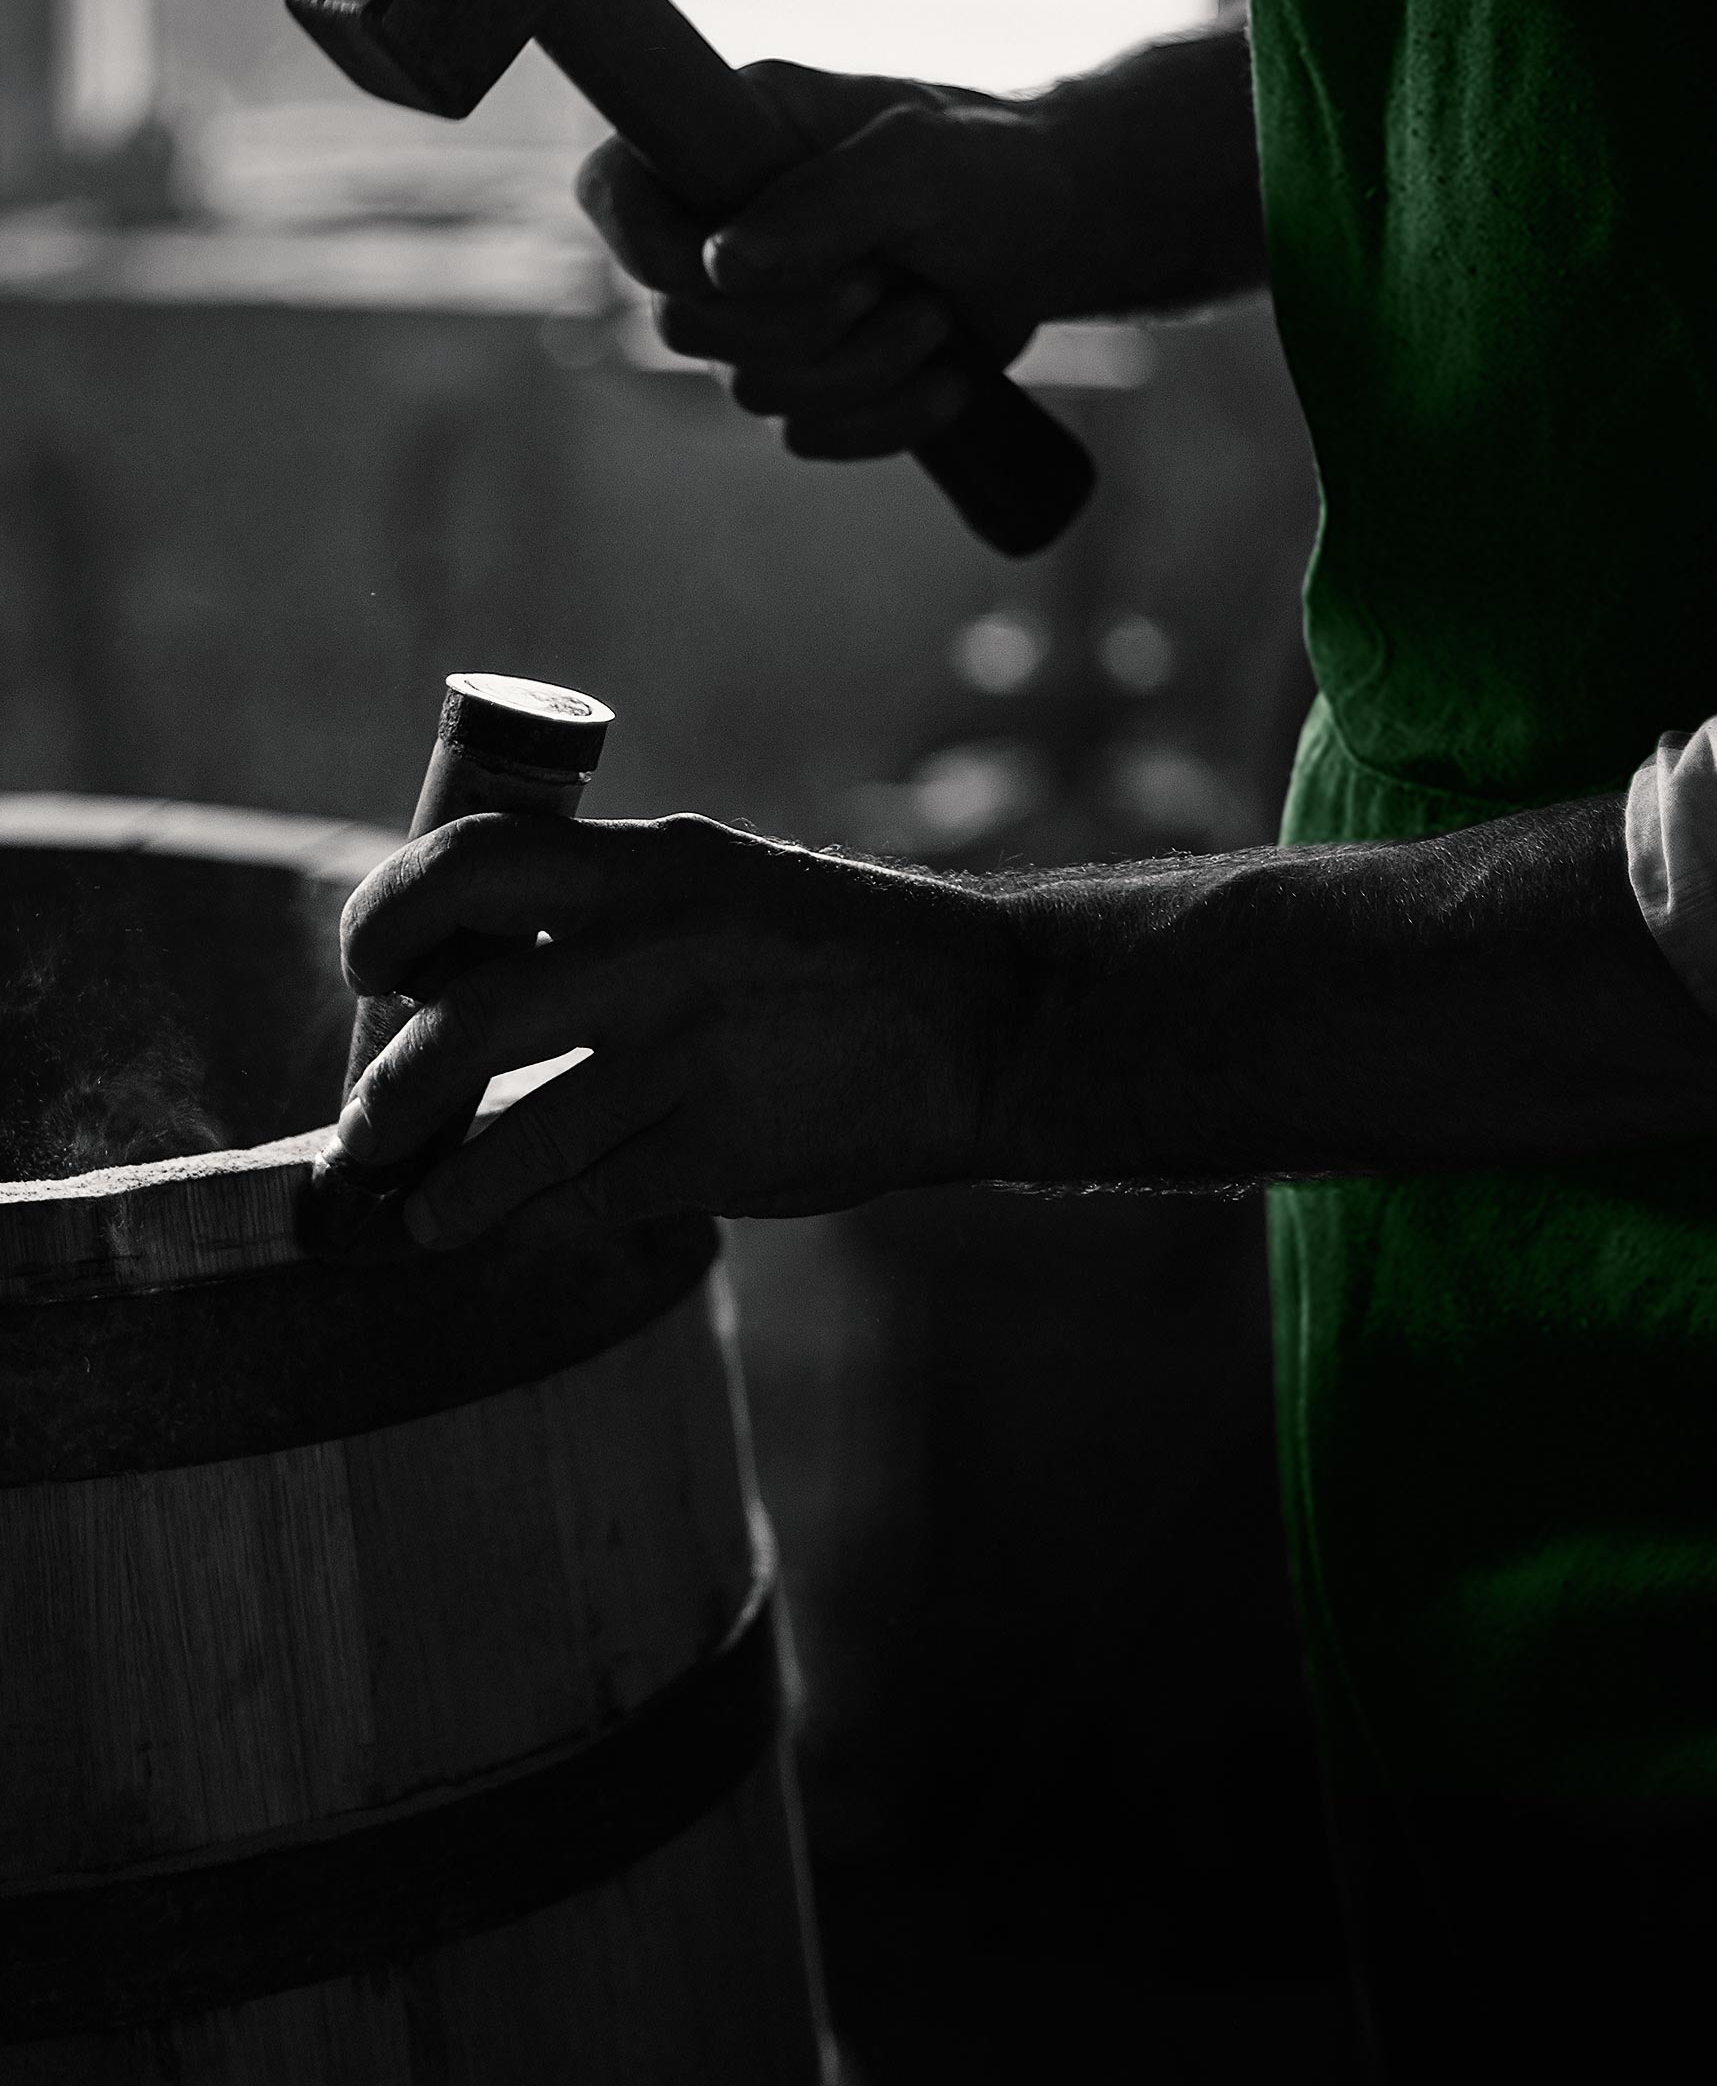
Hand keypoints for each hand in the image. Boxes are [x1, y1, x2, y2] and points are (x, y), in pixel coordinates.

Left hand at [326, 810, 1016, 1248]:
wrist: (981, 1019)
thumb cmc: (827, 956)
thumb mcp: (716, 884)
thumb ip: (603, 913)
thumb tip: (455, 976)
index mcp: (651, 866)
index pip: (466, 861)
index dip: (388, 917)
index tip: (369, 968)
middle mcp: (660, 949)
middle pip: (459, 1023)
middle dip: (386, 1093)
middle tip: (365, 1127)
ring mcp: (690, 1056)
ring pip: (509, 1140)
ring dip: (443, 1190)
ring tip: (424, 1211)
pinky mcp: (722, 1151)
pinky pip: (585, 1198)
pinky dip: (532, 1217)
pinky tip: (516, 1223)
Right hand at [577, 61, 1076, 459]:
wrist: (1064, 234)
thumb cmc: (993, 169)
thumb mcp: (921, 163)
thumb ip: (824, 204)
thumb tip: (720, 266)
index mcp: (727, 143)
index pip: (616, 195)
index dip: (646, 248)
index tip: (720, 264)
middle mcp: (725, 229)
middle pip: (683, 325)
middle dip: (796, 324)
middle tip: (882, 280)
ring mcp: (762, 314)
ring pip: (749, 391)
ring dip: (861, 367)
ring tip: (934, 312)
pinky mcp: (809, 381)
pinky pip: (807, 436)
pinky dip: (885, 417)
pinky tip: (946, 375)